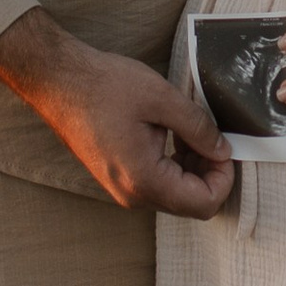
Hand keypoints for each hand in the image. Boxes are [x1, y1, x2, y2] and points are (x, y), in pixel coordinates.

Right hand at [0, 8, 232, 214]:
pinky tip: (175, 135)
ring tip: (192, 131)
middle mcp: (132, 194)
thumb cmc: (104, 87)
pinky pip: (158, 183)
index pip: (203, 204)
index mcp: (144, 180)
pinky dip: (175, 165)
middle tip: (212, 136)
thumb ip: (199, 129)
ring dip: (193, 168)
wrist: (59, 81)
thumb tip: (223, 150)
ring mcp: (123, 188)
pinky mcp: (118, 177)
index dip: (224, 179)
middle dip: (210, 173)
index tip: (226, 149)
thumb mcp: (163, 99)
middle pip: (190, 203)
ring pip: (175, 193)